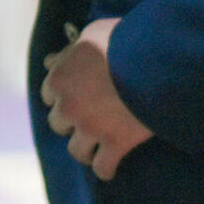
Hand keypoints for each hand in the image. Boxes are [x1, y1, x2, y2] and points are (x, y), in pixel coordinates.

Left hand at [40, 18, 153, 180]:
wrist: (154, 61)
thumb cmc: (124, 41)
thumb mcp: (92, 34)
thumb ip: (70, 50)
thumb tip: (50, 60)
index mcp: (59, 79)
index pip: (49, 94)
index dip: (62, 95)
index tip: (74, 95)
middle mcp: (69, 106)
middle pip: (58, 123)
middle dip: (71, 121)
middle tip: (88, 118)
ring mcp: (90, 128)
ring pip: (76, 150)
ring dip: (84, 148)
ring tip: (95, 147)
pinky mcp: (115, 143)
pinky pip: (102, 167)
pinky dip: (105, 168)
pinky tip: (110, 167)